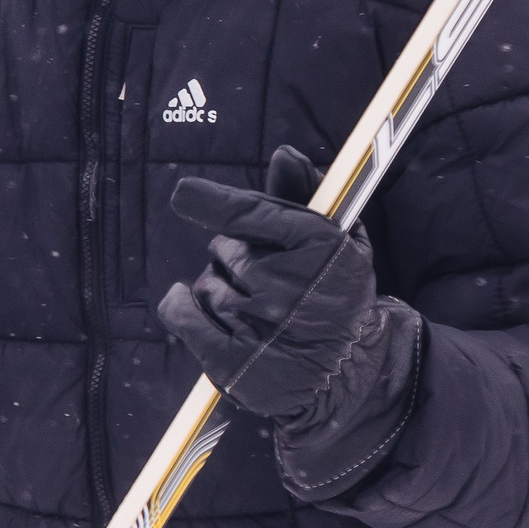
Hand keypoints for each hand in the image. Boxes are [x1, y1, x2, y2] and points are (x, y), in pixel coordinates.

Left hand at [157, 146, 400, 421]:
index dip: (211, 201)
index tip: (185, 195)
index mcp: (314, 247)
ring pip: (206, 283)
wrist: (349, 374)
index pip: (249, 213)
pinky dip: (179, 307)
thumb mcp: (337, 240)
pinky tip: (186, 302)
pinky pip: (184, 317)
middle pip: (223, 249)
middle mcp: (284, 285)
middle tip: (263, 276)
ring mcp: (257, 324)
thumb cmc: (336, 296)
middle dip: (236, 256)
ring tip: (250, 305)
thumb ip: (304, 196)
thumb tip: (284, 154)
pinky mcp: (233, 361)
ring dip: (218, 287)